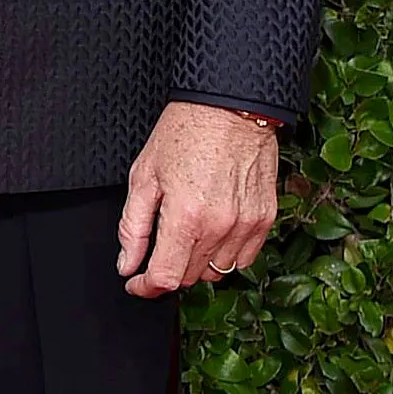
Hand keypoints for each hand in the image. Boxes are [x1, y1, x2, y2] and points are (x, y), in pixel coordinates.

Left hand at [117, 101, 278, 298]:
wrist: (229, 107)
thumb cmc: (184, 132)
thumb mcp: (144, 174)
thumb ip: (133, 226)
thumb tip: (127, 263)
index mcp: (185, 217)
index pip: (166, 277)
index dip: (146, 287)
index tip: (136, 283)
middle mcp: (219, 227)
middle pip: (190, 276)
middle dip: (169, 268)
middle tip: (159, 244)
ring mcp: (246, 226)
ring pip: (217, 271)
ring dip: (197, 262)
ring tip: (186, 231)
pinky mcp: (264, 220)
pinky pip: (243, 258)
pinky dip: (224, 254)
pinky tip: (212, 230)